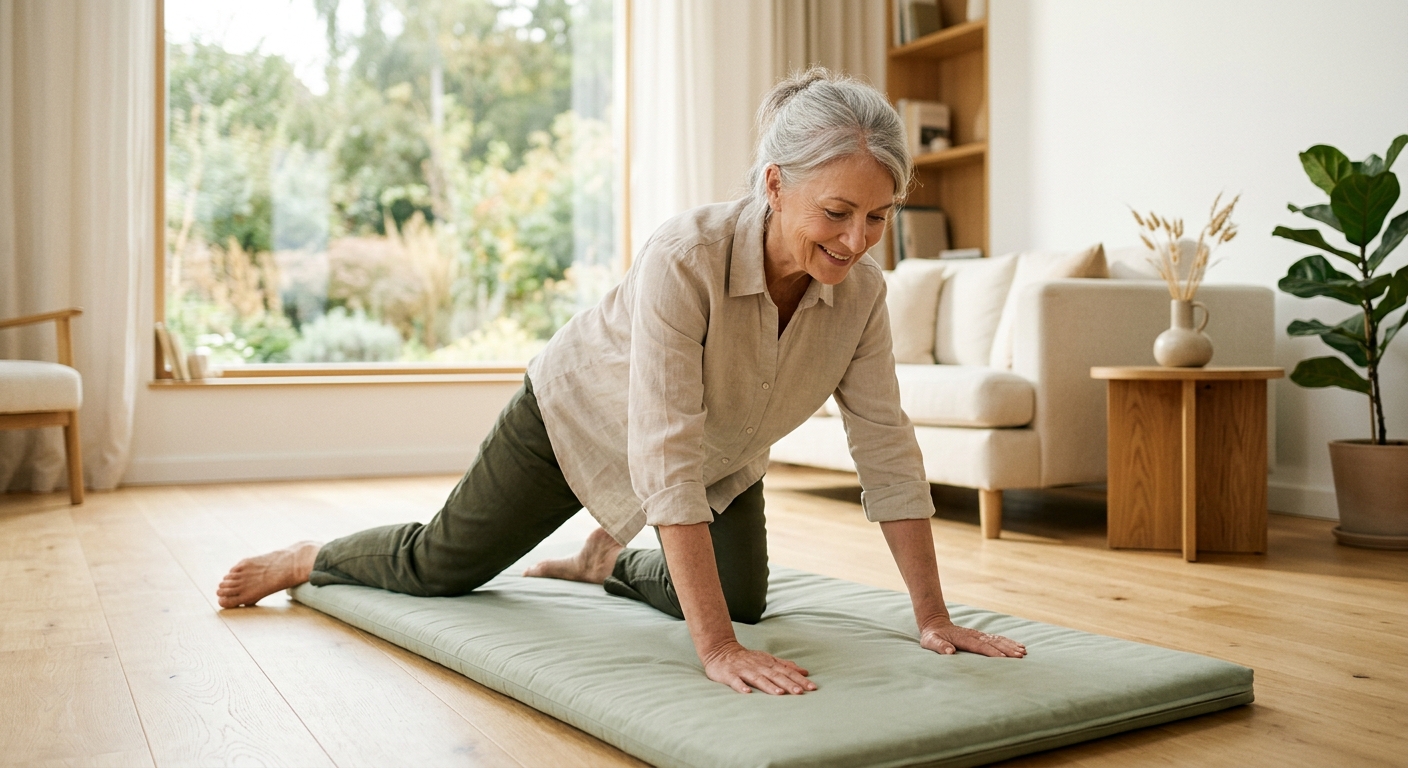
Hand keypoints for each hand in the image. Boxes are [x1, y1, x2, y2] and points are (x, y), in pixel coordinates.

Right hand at [702, 641, 816, 694]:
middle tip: (800, 692)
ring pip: (758, 678)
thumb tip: (804, 672)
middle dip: (788, 684)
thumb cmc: (748, 659)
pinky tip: (747, 693)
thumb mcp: (768, 659)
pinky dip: (741, 686)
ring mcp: (744, 670)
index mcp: (768, 663)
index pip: (787, 672)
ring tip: (780, 693)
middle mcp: (758, 666)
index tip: (812, 688)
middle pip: (775, 675)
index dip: (799, 679)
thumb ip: (785, 665)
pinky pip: (735, 681)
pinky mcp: (729, 674)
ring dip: (769, 686)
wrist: (720, 650)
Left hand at [920, 620, 1026, 657]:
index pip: (980, 646)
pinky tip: (1019, 646)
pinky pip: (997, 638)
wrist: (935, 624)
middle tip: (1020, 656)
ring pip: (998, 640)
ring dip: (1011, 645)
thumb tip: (950, 652)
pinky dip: (1008, 642)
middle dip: (1007, 649)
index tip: (1004, 658)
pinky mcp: (981, 636)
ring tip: (1023, 651)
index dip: (992, 652)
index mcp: (964, 639)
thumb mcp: (931, 642)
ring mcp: (978, 635)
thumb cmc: (932, 637)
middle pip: (993, 642)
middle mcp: (974, 635)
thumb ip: (940, 646)